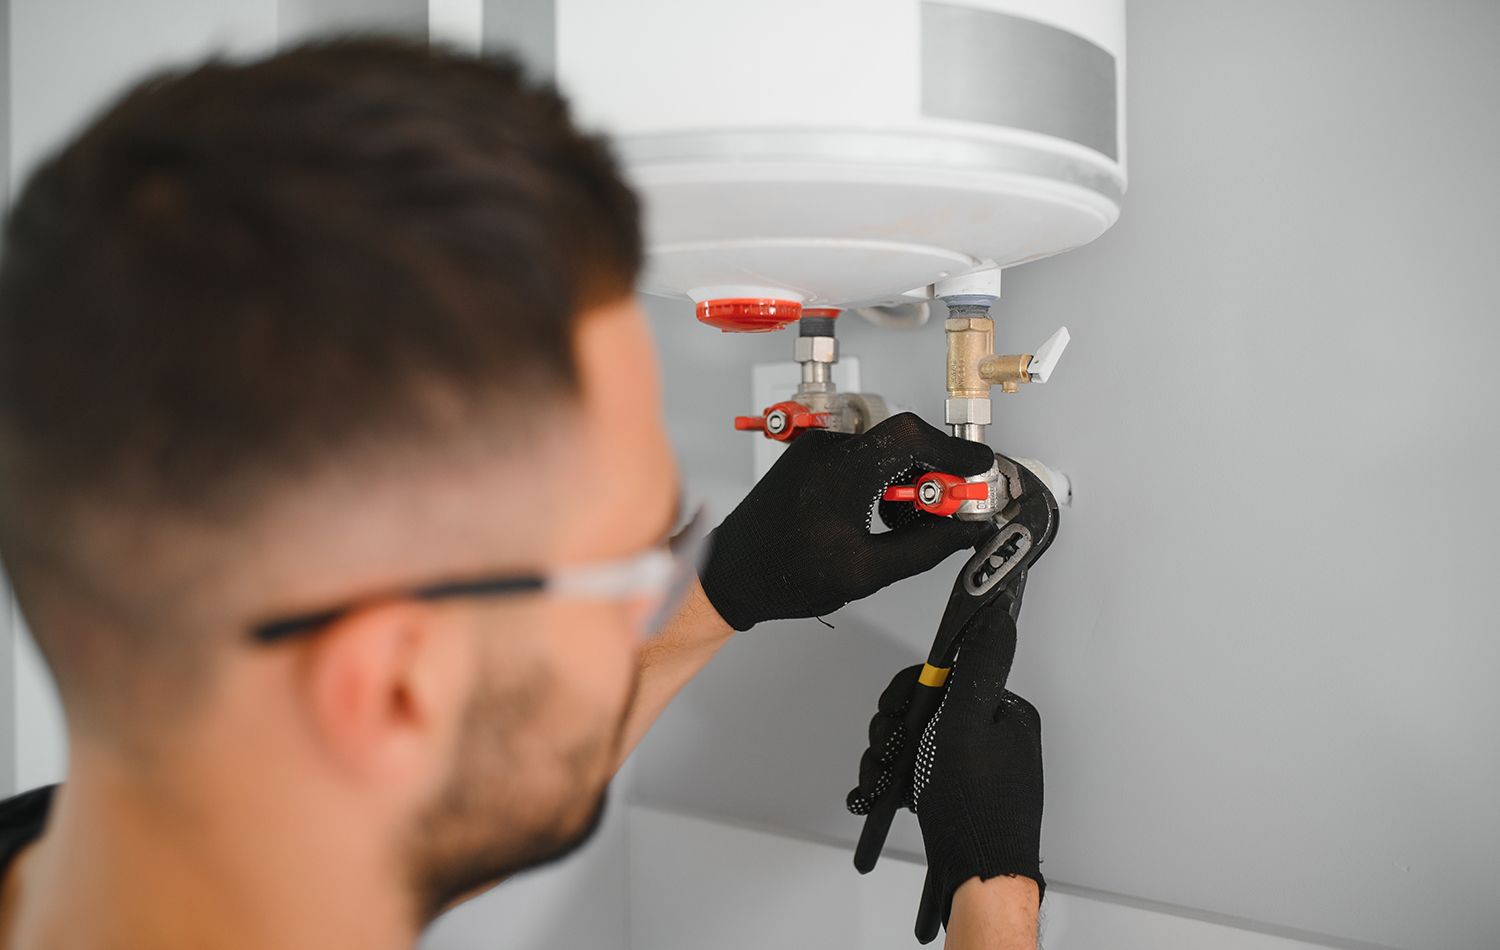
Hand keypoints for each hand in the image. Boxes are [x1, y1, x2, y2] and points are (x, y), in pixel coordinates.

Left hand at [698, 412, 994, 630]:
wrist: (733, 572)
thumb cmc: (784, 573)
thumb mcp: (867, 571)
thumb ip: (925, 547)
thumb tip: (964, 530)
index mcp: (841, 471)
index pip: (912, 436)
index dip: (953, 448)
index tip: (977, 466)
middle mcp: (827, 449)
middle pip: (902, 438)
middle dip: (934, 468)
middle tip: (949, 505)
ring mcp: (817, 448)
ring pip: (884, 446)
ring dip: (908, 475)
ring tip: (904, 519)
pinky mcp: (812, 456)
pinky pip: (863, 453)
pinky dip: (883, 476)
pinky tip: (880, 512)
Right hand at [846, 604, 1042, 930]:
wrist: (980, 877)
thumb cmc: (975, 809)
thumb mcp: (965, 725)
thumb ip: (973, 669)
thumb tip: (993, 620)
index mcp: (1003, 713)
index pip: (944, 677)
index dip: (907, 694)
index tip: (893, 711)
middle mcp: (995, 737)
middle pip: (925, 710)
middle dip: (895, 732)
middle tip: (891, 751)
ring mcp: (979, 767)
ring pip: (918, 742)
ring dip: (891, 759)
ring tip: (883, 779)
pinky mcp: (963, 793)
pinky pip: (922, 772)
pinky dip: (899, 781)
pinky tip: (886, 794)